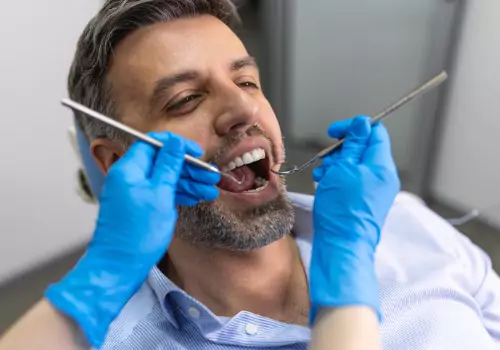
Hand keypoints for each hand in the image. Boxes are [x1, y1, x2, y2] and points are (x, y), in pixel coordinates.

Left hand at [45, 132, 219, 347]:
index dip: (178, 146)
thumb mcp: (160, 194)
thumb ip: (168, 166)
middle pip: (162, 162)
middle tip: (211, 176)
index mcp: (129, 169)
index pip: (155, 144)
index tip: (198, 152)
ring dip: (187, 183)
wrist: (119, 267)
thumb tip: (176, 143)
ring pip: (164, 179)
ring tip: (209, 191)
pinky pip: (160, 193)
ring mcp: (133, 192)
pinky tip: (194, 198)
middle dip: (188, 168)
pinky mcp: (139, 206)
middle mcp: (129, 177)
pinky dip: (177, 194)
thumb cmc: (137, 234)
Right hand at [310, 116, 399, 322]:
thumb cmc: (341, 209)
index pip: (374, 133)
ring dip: (336, 165)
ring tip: (322, 176)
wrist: (341, 244)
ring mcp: (376, 190)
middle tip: (326, 161)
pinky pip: (354, 180)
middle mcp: (383, 177)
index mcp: (382, 166)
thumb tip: (361, 123)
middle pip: (363, 149)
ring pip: (356, 165)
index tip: (334, 133)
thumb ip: (353, 145)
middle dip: (341, 151)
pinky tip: (326, 185)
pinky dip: (339, 179)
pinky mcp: (366, 201)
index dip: (353, 128)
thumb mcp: (343, 169)